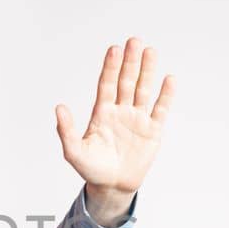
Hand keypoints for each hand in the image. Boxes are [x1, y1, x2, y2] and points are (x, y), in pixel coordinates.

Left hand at [56, 37, 173, 204]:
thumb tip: (59, 108)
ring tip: (150, 51)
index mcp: (102, 112)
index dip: (110, 67)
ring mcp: (137, 119)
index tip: (114, 49)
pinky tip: (169, 79)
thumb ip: (66, 130)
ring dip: (147, 71)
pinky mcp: (152, 130)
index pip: (106, 84)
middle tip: (134, 41)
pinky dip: (165, 95)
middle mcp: (120, 110)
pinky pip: (160, 110)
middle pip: (126, 81)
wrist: (113, 186)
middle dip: (130, 62)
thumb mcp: (74, 152)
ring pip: (143, 90)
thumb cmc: (92, 169)